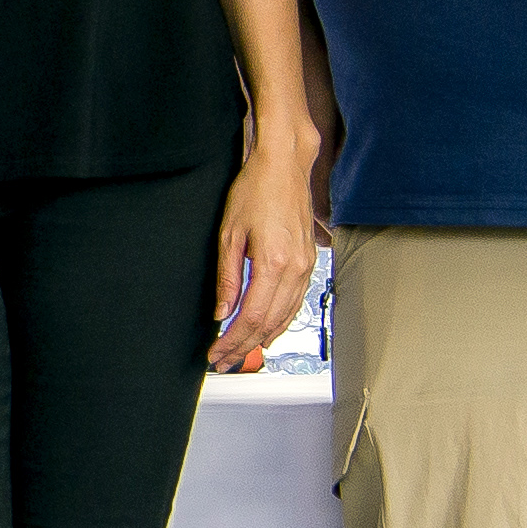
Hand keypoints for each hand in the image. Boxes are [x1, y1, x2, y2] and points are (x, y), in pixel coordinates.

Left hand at [207, 142, 322, 373]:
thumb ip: (227, 278)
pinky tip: (267, 331)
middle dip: (244, 347)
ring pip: (285, 317)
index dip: (232, 340)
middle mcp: (295, 269)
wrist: (283, 167)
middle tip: (223, 360)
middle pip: (268, 323)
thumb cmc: (255, 191)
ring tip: (241, 352)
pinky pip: (296, 302)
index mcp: (273, 263)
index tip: (216, 352)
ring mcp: (306, 267)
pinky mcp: (309, 261)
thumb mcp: (229, 234)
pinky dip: (280, 322)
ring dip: (262, 339)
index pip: (250, 317)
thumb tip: (222, 311)